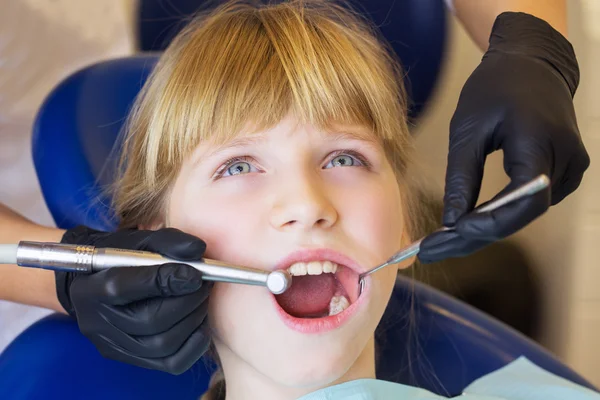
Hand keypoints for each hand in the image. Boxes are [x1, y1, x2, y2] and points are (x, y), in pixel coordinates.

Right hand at [55, 226, 210, 374]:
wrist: (97, 282)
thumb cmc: (121, 258)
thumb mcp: (139, 241)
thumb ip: (167, 241)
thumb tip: (197, 250)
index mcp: (92, 288)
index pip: (124, 287)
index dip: (164, 280)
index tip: (195, 273)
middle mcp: (97, 322)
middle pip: (149, 321)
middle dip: (187, 301)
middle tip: (205, 283)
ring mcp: (113, 345)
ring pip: (163, 344)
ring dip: (193, 318)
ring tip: (201, 298)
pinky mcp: (130, 359)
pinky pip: (172, 362)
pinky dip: (194, 343)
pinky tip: (199, 321)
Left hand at [418, 12, 588, 262]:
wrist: (532, 62)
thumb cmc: (496, 88)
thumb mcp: (468, 128)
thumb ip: (461, 177)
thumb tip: (451, 223)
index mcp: (541, 142)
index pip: (522, 202)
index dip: (486, 225)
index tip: (445, 237)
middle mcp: (566, 160)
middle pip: (521, 215)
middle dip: (475, 236)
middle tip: (430, 250)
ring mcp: (571, 167)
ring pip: (524, 213)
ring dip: (484, 229)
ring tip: (440, 241)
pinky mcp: (565, 171)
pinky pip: (529, 203)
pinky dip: (498, 215)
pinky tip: (467, 223)